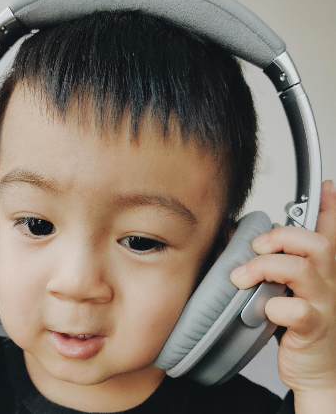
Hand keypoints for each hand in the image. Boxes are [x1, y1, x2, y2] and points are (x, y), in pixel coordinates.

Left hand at [230, 180, 335, 394]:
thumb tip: (233, 236)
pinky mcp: (314, 328)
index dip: (329, 208)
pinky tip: (265, 311)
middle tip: (257, 248)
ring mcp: (324, 304)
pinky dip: (273, 306)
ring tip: (242, 277)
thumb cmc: (295, 325)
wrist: (315, 371)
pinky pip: (296, 310)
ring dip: (265, 267)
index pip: (329, 231)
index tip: (325, 187)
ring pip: (302, 269)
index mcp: (320, 269)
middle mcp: (328, 282)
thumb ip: (267, 263)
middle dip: (281, 236)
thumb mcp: (283, 287)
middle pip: (317, 243)